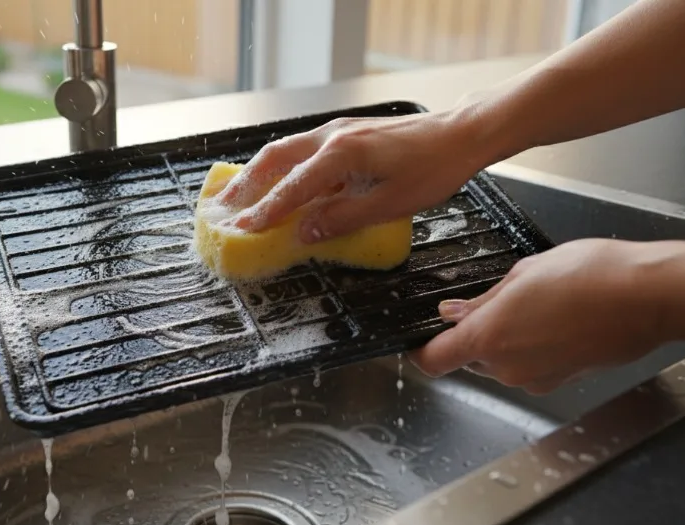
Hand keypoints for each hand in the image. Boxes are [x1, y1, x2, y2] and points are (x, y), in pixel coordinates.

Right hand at [213, 108, 495, 242]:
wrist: (461, 135)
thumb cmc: (433, 168)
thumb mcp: (388, 204)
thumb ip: (341, 219)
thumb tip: (303, 233)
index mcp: (340, 155)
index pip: (291, 188)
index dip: (264, 212)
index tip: (241, 229)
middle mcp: (332, 137)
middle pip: (275, 159)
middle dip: (246, 184)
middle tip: (223, 208)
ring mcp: (339, 131)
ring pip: (286, 150)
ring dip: (260, 173)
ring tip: (240, 194)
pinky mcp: (348, 133)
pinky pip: (304, 149)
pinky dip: (283, 166)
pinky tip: (281, 182)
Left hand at [408, 239, 668, 394]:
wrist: (647, 297)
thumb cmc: (591, 277)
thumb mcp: (523, 274)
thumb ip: (483, 300)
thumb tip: (455, 312)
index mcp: (487, 338)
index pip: (433, 360)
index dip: (420, 351)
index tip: (418, 341)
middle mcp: (506, 367)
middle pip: (468, 359)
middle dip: (475, 336)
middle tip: (497, 304)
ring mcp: (534, 379)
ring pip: (500, 363)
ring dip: (506, 341)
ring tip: (536, 307)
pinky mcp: (559, 382)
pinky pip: (529, 367)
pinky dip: (532, 349)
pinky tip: (555, 321)